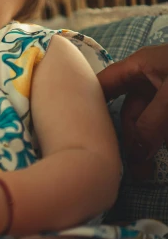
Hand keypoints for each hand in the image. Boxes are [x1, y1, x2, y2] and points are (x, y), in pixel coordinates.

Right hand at [97, 44, 167, 162]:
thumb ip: (150, 125)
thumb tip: (135, 155)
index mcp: (141, 65)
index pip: (103, 84)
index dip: (88, 104)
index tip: (79, 133)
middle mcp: (152, 80)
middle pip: (128, 111)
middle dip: (128, 139)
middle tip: (131, 168)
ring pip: (148, 125)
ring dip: (145, 148)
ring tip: (145, 173)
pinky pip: (163, 130)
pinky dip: (160, 144)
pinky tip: (157, 161)